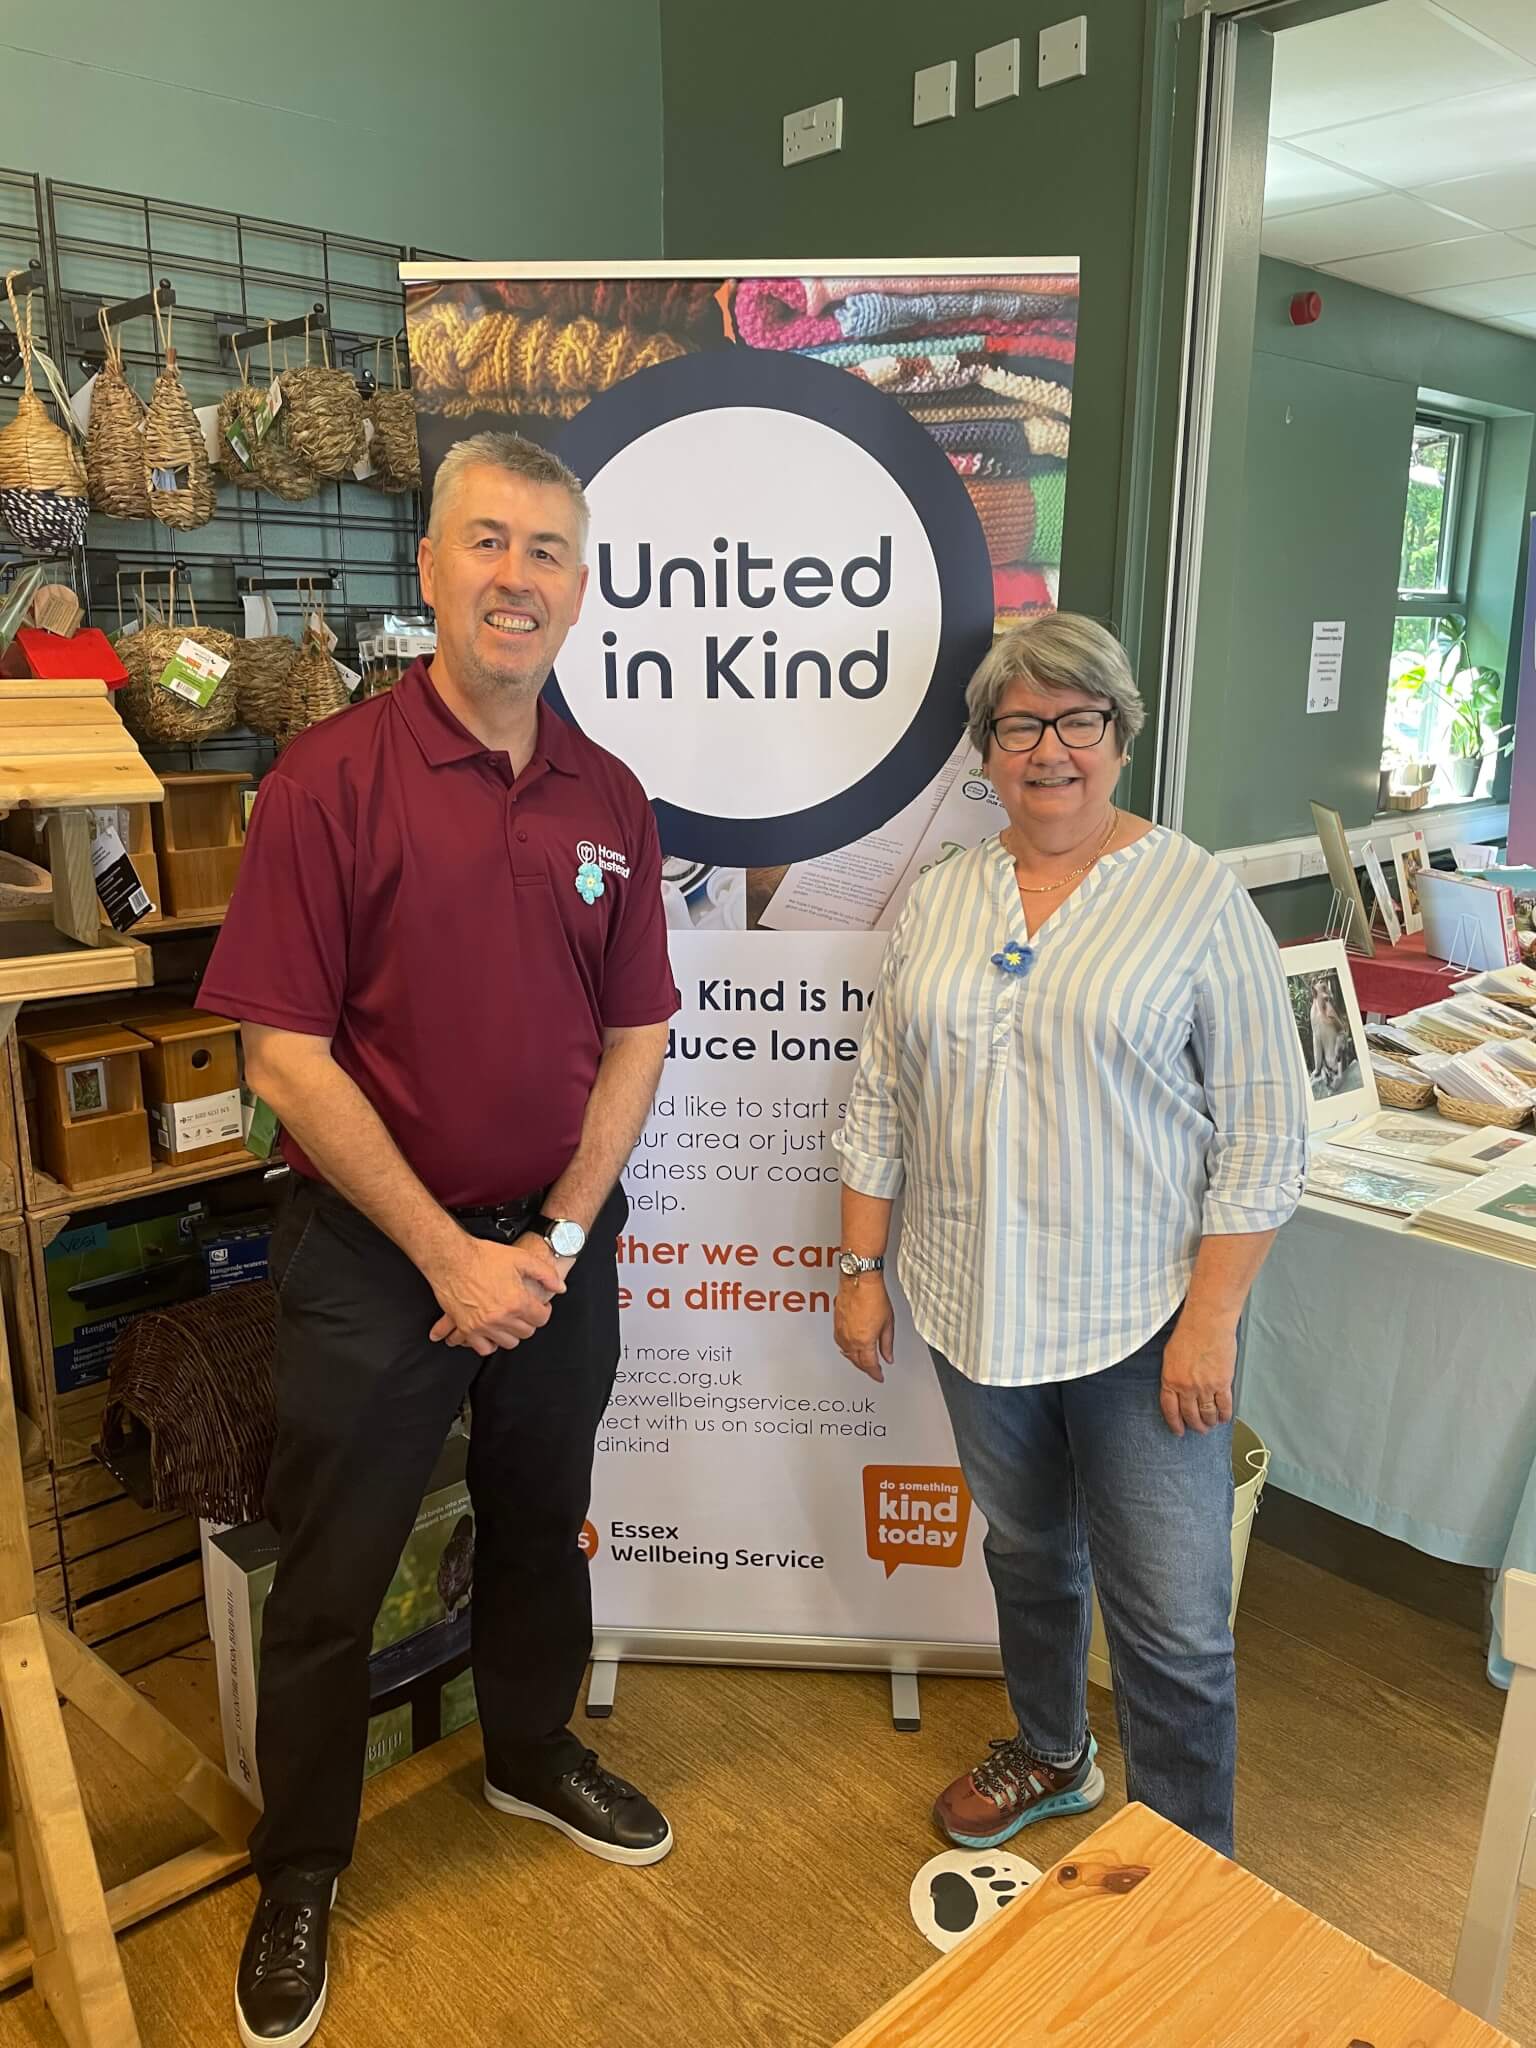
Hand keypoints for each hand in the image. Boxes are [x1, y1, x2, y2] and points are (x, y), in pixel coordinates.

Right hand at [428, 1233, 564, 1354]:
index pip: (541, 1319)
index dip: (543, 1311)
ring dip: (512, 1332)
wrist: (451, 1258)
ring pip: (508, 1342)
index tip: (539, 1306)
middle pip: (526, 1332)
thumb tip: (561, 1288)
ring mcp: (483, 1325)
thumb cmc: (484, 1256)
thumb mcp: (521, 1258)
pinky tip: (492, 1331)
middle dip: (529, 1321)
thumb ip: (546, 1274)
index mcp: (517, 1301)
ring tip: (509, 1320)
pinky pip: (484, 1348)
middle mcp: (501, 1317)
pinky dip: (490, 1343)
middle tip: (524, 1311)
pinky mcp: (467, 1328)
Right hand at [834, 1275, 893, 1383]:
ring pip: (847, 1353)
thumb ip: (887, 1343)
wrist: (859, 1281)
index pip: (869, 1365)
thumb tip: (887, 1356)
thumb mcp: (888, 1323)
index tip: (879, 1377)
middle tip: (873, 1370)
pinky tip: (850, 1348)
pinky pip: (840, 1343)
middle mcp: (850, 1339)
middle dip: (866, 1368)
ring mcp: (841, 1331)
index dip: (875, 1374)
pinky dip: (846, 1349)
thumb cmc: (873, 1296)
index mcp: (864, 1341)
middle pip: (857, 1361)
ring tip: (863, 1361)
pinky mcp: (836, 1324)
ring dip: (855, 1360)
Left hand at [1159, 1311, 1236, 1436]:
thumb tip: (1176, 1388)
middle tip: (1199, 1429)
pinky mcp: (1223, 1383)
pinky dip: (1224, 1414)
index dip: (1175, 1423)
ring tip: (1211, 1424)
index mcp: (1170, 1380)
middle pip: (1190, 1415)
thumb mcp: (1170, 1356)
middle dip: (1195, 1425)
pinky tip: (1224, 1418)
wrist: (1207, 1323)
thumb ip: (1173, 1375)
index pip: (1170, 1409)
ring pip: (1208, 1414)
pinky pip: (1224, 1406)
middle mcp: (1187, 1387)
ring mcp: (1205, 1387)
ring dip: (1210, 1422)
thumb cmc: (1188, 1333)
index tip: (1179, 1431)